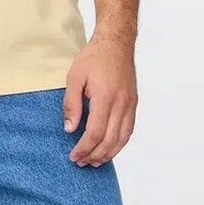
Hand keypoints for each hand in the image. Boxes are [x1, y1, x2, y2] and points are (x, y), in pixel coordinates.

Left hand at [62, 34, 138, 165]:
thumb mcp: (75, 77)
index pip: (95, 132)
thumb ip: (71, 104)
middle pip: (109, 140)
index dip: (84, 148)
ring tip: (94, 161)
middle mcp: (121, 103)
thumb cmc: (94, 57)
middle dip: (94, 155)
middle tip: (81, 162)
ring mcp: (130, 104)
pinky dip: (119, 144)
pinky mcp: (133, 104)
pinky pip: (128, 130)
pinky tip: (109, 149)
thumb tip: (70, 129)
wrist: (116, 43)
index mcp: (105, 97)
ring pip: (122, 139)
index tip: (74, 156)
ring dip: (108, 154)